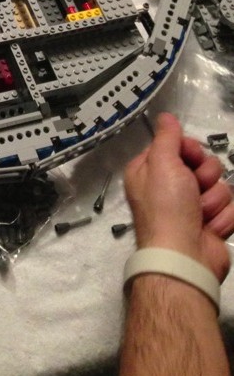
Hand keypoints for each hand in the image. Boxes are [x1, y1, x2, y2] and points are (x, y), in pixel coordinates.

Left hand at [124, 113, 233, 282]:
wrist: (184, 258)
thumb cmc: (167, 208)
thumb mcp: (161, 164)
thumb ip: (166, 137)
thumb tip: (166, 117)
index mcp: (150, 171)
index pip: (177, 146)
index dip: (188, 151)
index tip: (189, 158)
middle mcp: (169, 187)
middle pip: (202, 165)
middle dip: (204, 177)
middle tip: (195, 189)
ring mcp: (192, 207)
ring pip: (219, 187)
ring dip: (213, 201)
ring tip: (200, 215)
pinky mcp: (211, 224)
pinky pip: (229, 208)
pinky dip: (222, 219)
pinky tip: (209, 228)